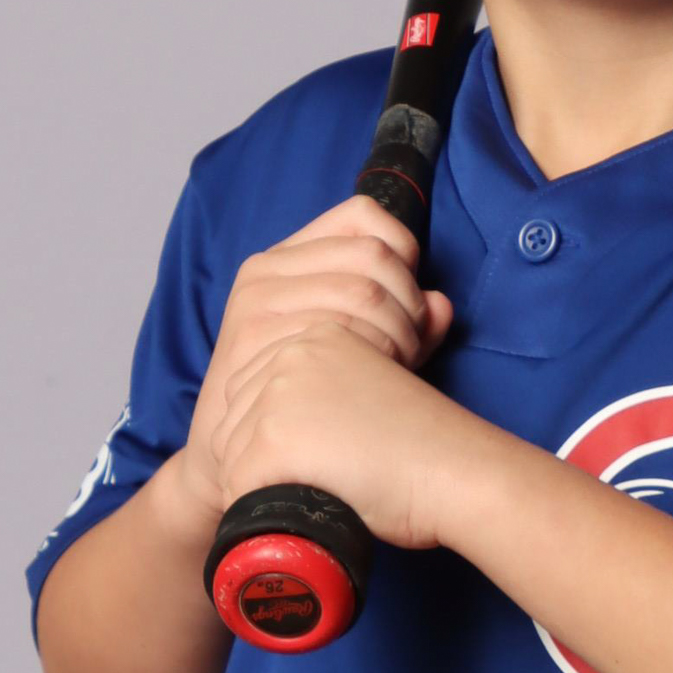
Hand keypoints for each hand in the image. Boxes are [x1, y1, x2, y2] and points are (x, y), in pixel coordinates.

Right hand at [167, 196, 453, 530]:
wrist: (230, 457)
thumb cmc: (301, 397)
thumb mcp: (352, 344)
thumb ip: (403, 320)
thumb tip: (442, 305)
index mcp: (288, 256)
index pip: (364, 215)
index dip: (404, 253)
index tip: (411, 304)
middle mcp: (267, 269)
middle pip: (375, 256)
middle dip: (409, 304)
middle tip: (411, 351)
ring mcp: (257, 303)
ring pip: (364, 291)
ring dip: (398, 334)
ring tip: (392, 372)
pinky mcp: (255, 340)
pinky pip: (340, 330)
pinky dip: (373, 356)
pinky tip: (369, 385)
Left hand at [207, 319, 483, 552]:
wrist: (454, 471)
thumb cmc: (429, 444)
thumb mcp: (380, 385)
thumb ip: (352, 374)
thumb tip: (358, 363)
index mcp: (316, 338)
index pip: (255, 388)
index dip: (274, 432)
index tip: (312, 457)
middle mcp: (291, 355)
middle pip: (235, 417)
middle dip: (260, 456)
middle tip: (310, 480)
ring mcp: (277, 395)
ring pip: (231, 453)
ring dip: (260, 483)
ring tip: (311, 494)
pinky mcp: (274, 439)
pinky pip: (237, 486)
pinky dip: (258, 510)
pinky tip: (298, 512)